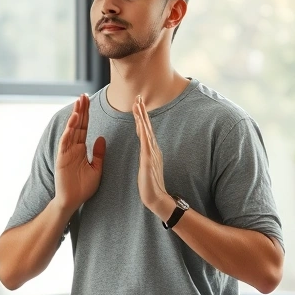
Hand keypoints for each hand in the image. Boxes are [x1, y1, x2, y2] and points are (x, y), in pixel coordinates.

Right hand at [54, 94, 106, 212]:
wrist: (73, 201)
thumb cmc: (84, 187)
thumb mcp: (97, 168)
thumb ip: (99, 153)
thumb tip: (102, 138)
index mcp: (81, 148)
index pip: (84, 127)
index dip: (87, 114)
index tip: (88, 100)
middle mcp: (73, 147)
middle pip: (77, 125)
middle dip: (81, 110)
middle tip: (83, 95)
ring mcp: (66, 152)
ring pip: (70, 131)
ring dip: (74, 118)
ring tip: (78, 104)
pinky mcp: (61, 159)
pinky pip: (65, 144)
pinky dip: (68, 133)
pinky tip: (72, 123)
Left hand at [132, 95, 173, 220]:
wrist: (156, 198)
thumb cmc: (150, 184)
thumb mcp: (146, 164)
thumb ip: (145, 153)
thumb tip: (143, 145)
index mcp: (150, 149)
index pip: (144, 129)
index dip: (141, 116)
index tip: (137, 103)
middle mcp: (152, 148)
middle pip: (146, 126)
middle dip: (142, 111)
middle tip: (138, 97)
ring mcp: (151, 154)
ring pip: (146, 132)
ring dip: (142, 118)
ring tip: (137, 105)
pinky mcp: (148, 161)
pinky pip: (146, 144)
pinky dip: (144, 133)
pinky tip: (141, 125)